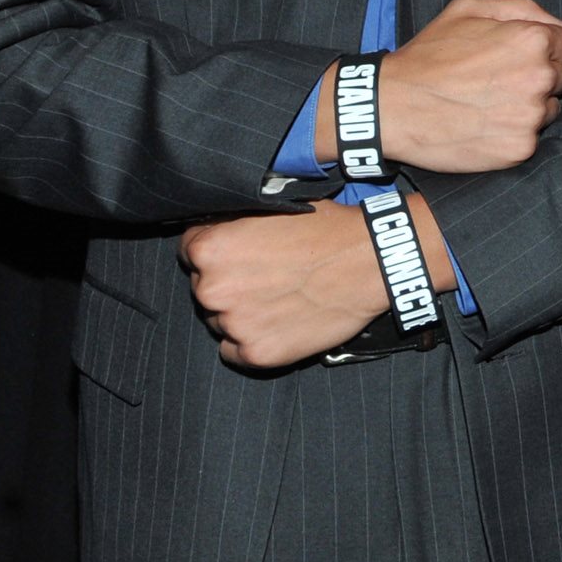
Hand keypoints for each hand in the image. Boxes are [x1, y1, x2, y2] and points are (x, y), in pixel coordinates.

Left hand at [182, 202, 389, 369]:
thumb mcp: (272, 208)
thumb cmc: (327, 230)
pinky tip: (277, 324)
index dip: (218, 251)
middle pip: (204, 289)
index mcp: (209, 248)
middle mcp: (211, 288)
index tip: (240, 255)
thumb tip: (219, 228)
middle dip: (228, 284)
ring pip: (219, 321)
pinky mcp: (257, 353)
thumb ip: (234, 223)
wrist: (371, 263)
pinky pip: (234, 352)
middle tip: (266, 277)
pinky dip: (251, 342)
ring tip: (278, 300)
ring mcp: (233, 324)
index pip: (190, 251)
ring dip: (240, 314)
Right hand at [373, 0, 561, 173]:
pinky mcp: (520, 148)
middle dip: (538, 78)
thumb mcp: (467, 10)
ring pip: (549, 110)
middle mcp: (539, 77)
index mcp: (532, 40)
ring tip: (488, 104)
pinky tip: (484, 125)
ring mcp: (531, 116)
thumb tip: (559, 25)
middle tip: (498, 82)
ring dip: (529, 107)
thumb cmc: (428, 56)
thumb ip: (521, 8)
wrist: (393, 106)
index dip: (541, 50)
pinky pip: (531, 138)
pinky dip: (513, 134)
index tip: (515, 59)